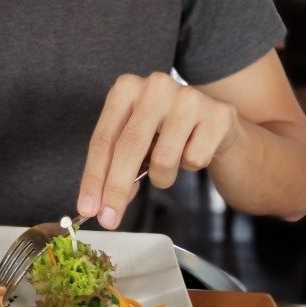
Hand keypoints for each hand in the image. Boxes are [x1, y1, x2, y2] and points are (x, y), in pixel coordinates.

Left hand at [77, 72, 240, 229]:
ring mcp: (189, 97)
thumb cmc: (165, 132)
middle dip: (116, 189)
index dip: (93, 177)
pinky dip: (191, 166)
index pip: (103, 139)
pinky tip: (194, 149)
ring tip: (169, 165)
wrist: (215, 123)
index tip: (87, 209)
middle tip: (109, 220)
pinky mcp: (218, 114)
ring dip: (162, 177)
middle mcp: (155, 86)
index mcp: (126, 88)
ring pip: (164, 159)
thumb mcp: (135, 140)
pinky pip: (195, 159)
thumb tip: (102, 204)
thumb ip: (116, 165)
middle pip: (128, 147)